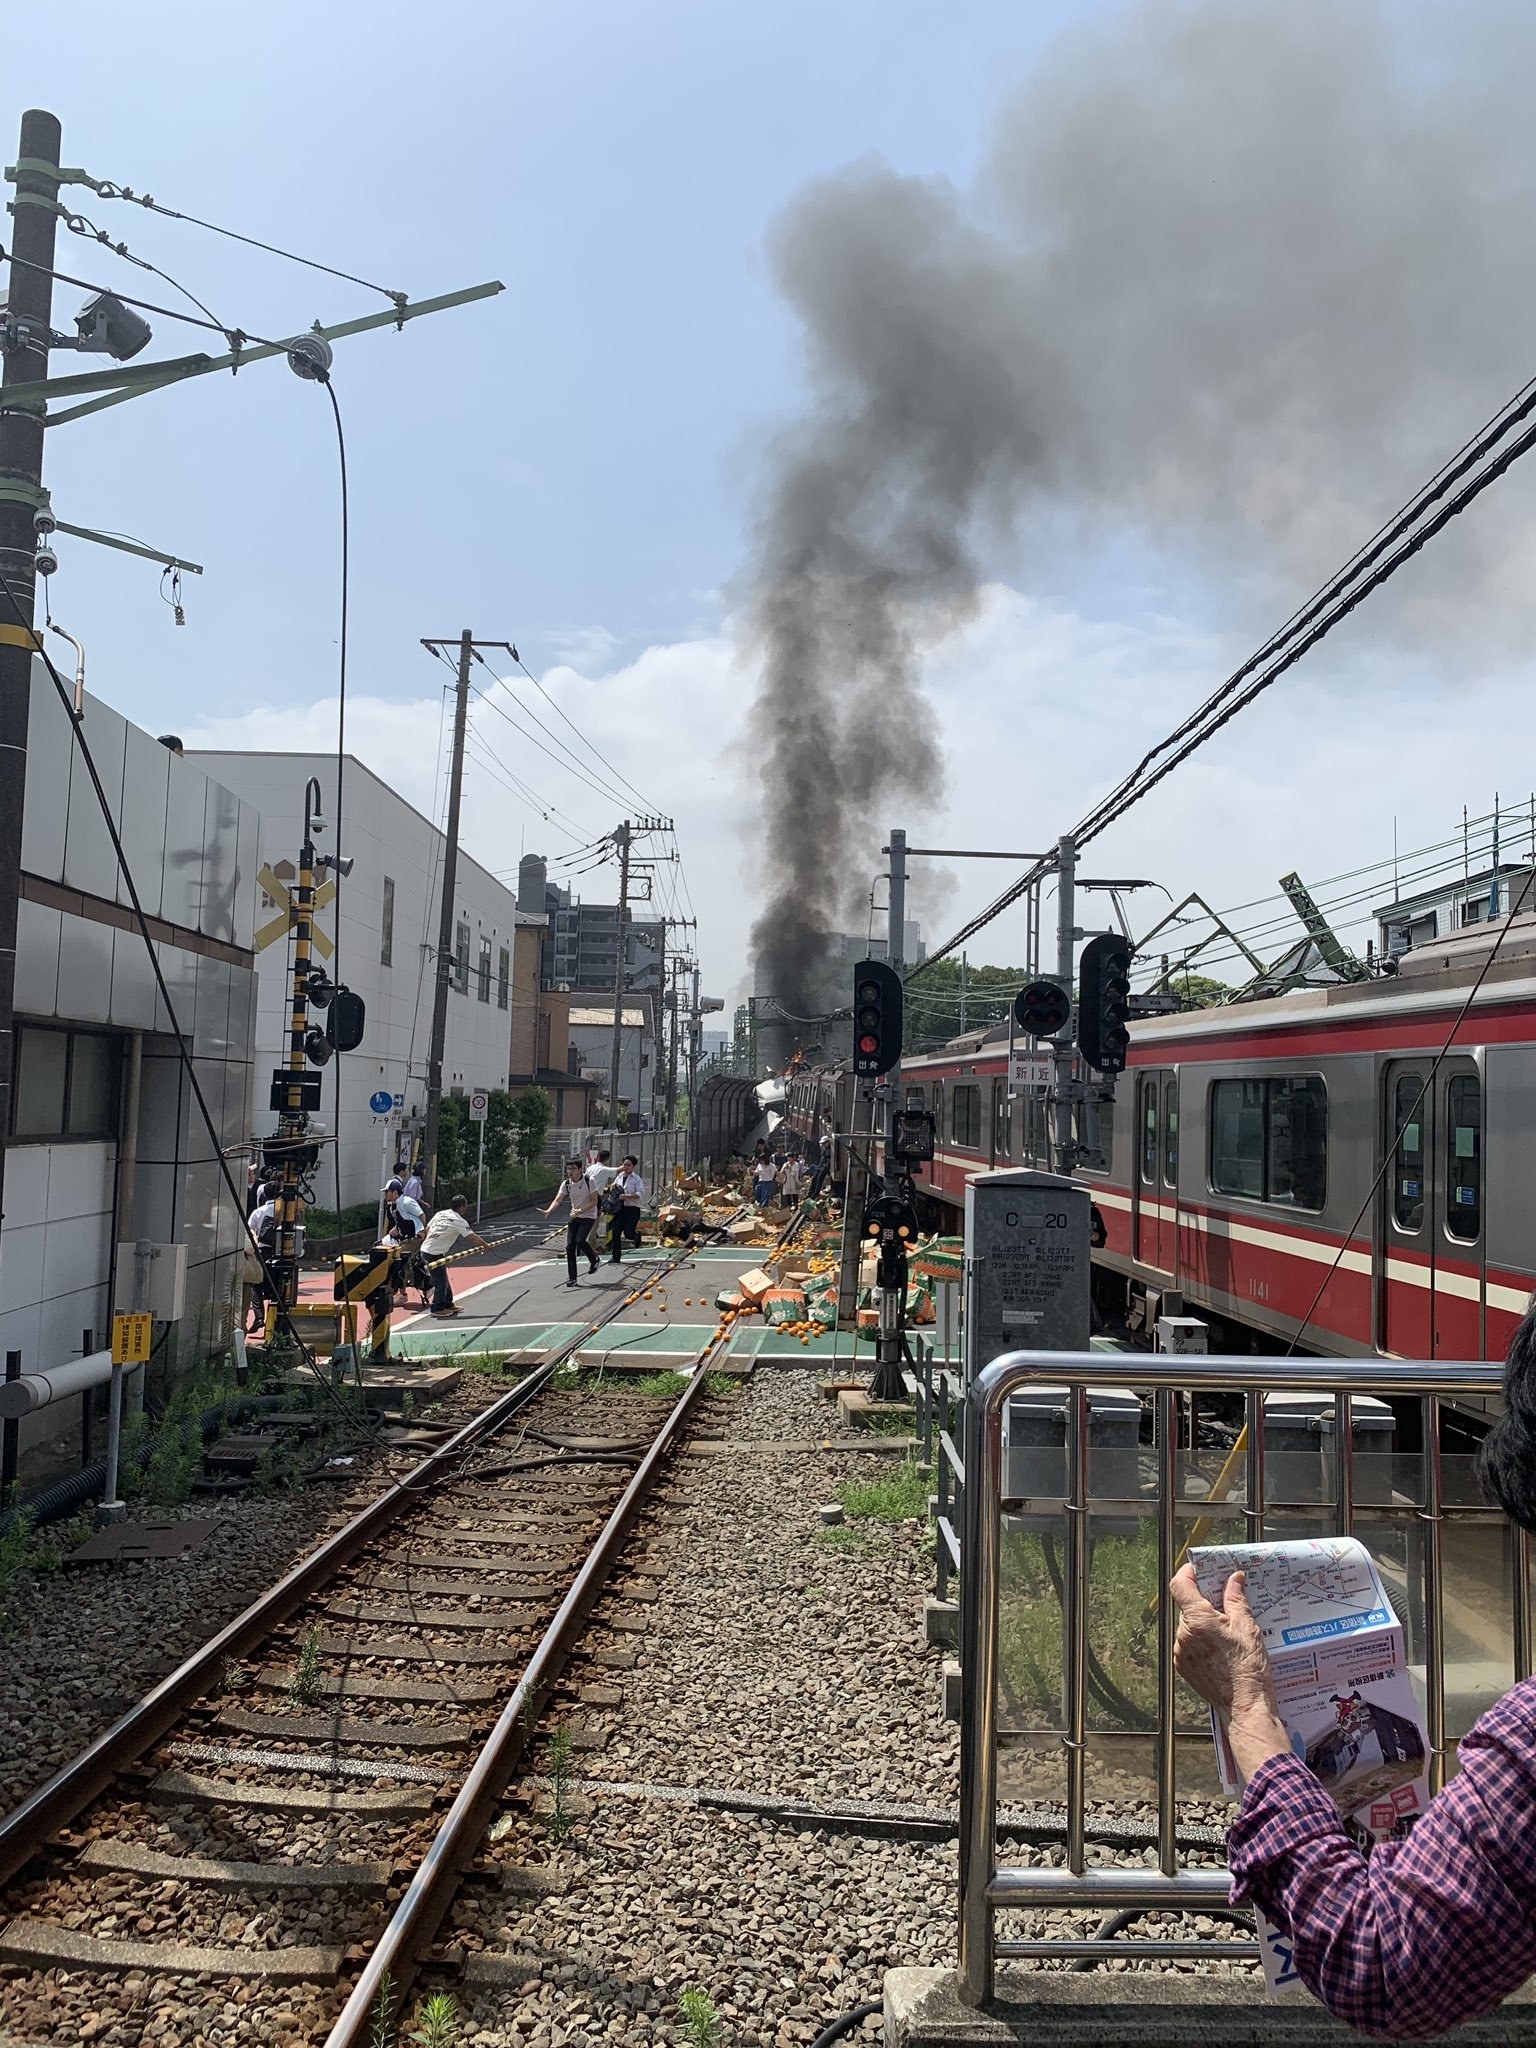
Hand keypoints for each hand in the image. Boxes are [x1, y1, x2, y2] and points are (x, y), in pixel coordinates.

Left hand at [1169, 1564, 1290, 1778]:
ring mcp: (1181, 1652)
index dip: (1188, 1574)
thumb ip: (1236, 1598)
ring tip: (1227, 1631)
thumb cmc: (1249, 1669)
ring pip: (1188, 1626)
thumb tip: (1234, 1578)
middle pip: (1186, 1606)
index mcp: (1198, 1620)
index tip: (1200, 1570)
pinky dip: (1201, 1640)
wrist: (1246, 1708)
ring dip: (1203, 1623)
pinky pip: (1188, 1644)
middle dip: (1204, 1601)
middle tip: (1225, 1602)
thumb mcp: (1247, 1627)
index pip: (1179, 1585)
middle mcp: (1183, 1635)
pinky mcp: (1183, 1667)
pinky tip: (1220, 1648)